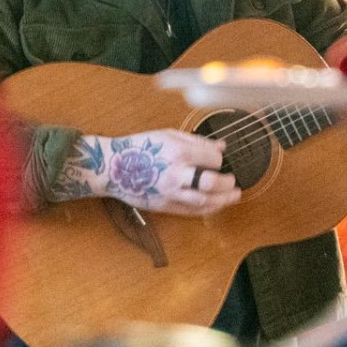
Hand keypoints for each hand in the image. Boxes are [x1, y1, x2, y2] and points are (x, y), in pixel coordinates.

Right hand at [57, 129, 239, 215]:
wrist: (113, 168)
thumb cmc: (138, 147)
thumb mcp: (167, 135)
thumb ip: (196, 141)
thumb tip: (221, 146)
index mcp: (178, 152)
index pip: (212, 159)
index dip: (219, 160)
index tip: (218, 160)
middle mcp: (177, 174)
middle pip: (212, 183)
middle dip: (228, 184)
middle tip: (233, 181)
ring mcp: (171, 193)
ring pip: (205, 202)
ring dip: (224, 200)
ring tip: (234, 196)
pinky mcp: (165, 206)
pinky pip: (192, 211)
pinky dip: (208, 209)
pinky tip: (216, 205)